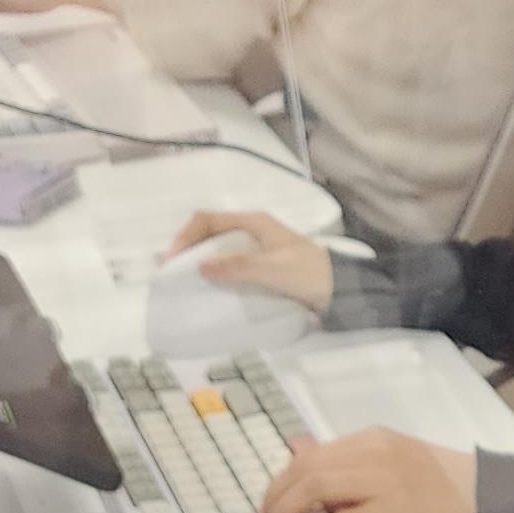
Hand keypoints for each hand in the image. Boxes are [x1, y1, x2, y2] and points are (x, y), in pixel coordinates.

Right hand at [165, 206, 334, 314]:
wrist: (344, 291)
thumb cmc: (312, 274)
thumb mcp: (275, 269)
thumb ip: (240, 267)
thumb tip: (201, 266)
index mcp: (254, 223)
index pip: (207, 220)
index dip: (185, 237)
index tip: (171, 262)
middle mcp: (252, 233)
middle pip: (208, 234)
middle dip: (186, 250)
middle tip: (169, 275)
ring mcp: (256, 251)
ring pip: (217, 251)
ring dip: (198, 265)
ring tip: (182, 284)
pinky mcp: (260, 270)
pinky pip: (229, 268)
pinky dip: (214, 277)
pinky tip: (207, 292)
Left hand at [258, 426, 477, 512]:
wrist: (487, 492)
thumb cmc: (441, 479)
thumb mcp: (391, 456)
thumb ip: (347, 457)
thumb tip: (297, 450)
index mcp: (372, 438)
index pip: (314, 453)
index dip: (283, 476)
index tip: (271, 497)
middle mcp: (374, 451)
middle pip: (309, 468)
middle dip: (278, 493)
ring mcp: (385, 480)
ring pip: (320, 487)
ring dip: (288, 509)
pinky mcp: (395, 510)